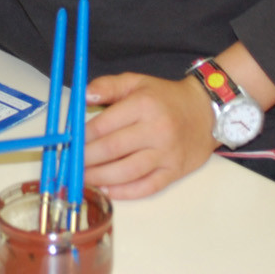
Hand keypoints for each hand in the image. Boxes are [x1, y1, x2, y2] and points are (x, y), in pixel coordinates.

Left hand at [81, 72, 219, 198]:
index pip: (105, 125)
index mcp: (143, 105)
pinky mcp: (175, 171)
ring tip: (83, 178)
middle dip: (86, 159)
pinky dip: (125, 192)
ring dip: (100, 178)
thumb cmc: (165, 97)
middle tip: (70, 164)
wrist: (206, 112)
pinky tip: (107, 190)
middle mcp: (156, 130)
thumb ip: (107, 86)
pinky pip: (147, 186)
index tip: (68, 143)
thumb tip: (82, 97)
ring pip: (127, 171)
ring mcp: (166, 153)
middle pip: (113, 149)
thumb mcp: (136, 81)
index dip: (82, 137)